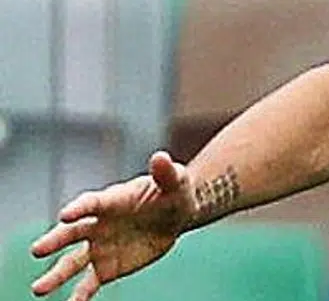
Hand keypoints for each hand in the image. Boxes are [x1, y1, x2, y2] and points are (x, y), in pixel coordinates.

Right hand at [29, 151, 195, 300]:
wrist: (176, 215)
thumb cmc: (173, 192)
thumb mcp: (175, 181)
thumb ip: (166, 172)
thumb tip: (161, 157)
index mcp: (110, 200)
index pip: (90, 203)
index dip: (79, 208)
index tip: (66, 214)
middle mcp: (97, 224)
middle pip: (72, 233)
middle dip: (55, 240)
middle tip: (37, 250)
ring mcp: (99, 247)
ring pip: (73, 262)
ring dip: (56, 275)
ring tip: (39, 290)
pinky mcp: (107, 267)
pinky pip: (90, 282)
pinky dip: (80, 295)